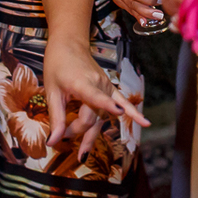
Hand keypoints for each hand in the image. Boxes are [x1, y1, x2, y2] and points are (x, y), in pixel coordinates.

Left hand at [43, 37, 147, 159]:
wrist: (69, 46)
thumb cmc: (57, 67)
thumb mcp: (51, 92)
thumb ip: (56, 118)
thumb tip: (52, 142)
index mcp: (82, 83)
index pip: (95, 97)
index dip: (107, 104)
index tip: (118, 112)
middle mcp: (98, 85)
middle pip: (93, 117)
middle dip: (79, 132)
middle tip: (63, 139)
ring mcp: (107, 86)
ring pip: (102, 117)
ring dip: (91, 133)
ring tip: (82, 151)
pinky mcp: (110, 87)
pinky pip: (122, 102)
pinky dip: (134, 113)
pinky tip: (146, 122)